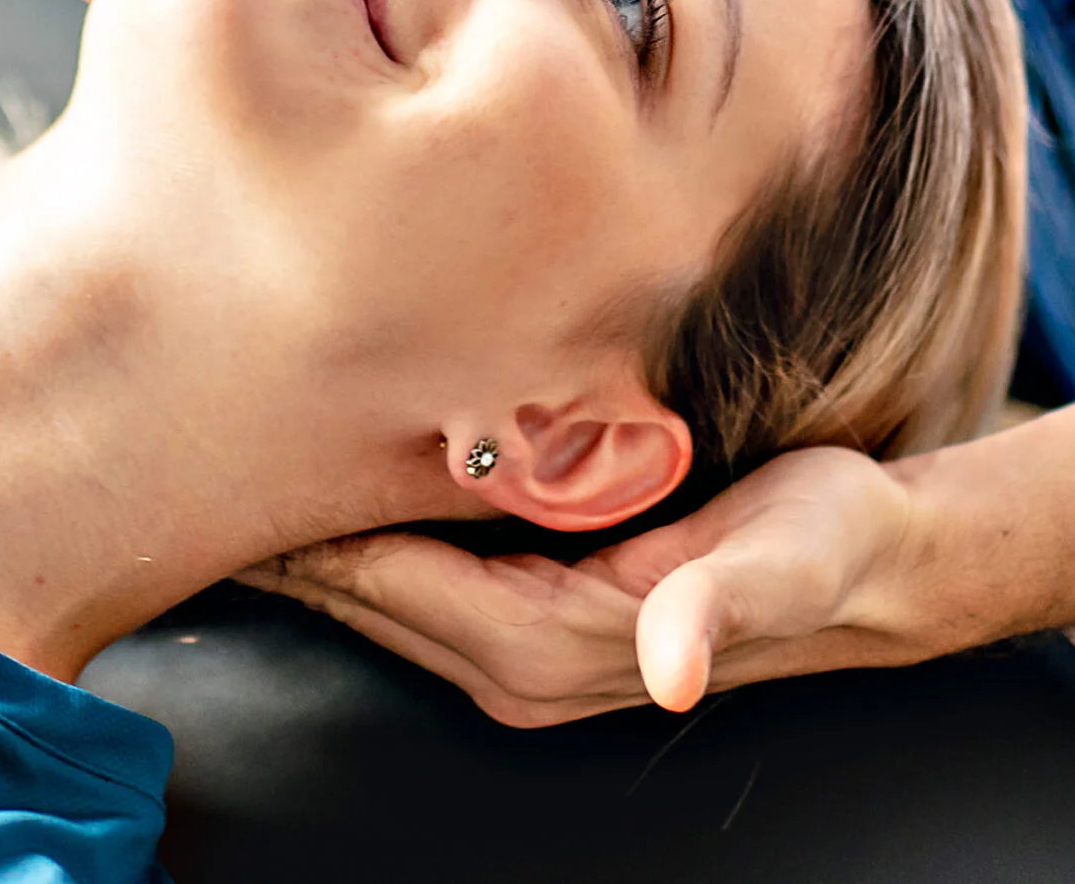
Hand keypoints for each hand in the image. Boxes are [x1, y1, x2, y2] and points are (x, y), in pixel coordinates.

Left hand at [240, 446, 928, 724]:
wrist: (867, 562)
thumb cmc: (825, 545)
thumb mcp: (784, 562)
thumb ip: (719, 605)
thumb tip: (673, 665)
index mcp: (544, 646)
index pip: (382, 584)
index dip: (304, 523)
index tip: (235, 440)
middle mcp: (511, 660)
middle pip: (355, 591)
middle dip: (282, 518)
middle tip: (207, 408)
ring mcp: (514, 644)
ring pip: (374, 582)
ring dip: (313, 519)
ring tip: (239, 425)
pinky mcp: (528, 611)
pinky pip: (414, 569)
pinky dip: (365, 519)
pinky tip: (336, 456)